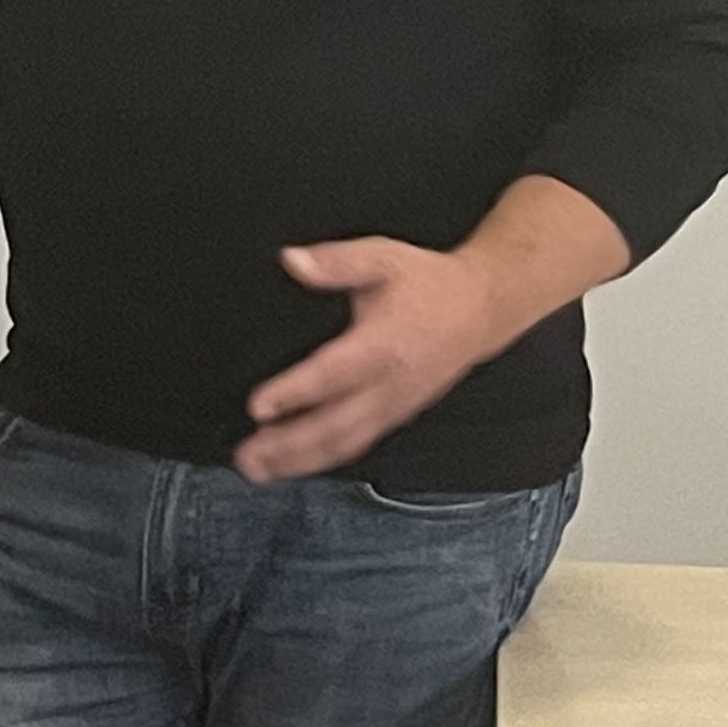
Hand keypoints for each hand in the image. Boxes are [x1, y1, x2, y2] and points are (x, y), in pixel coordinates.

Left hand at [236, 237, 498, 482]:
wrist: (480, 309)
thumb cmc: (428, 282)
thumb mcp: (383, 258)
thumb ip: (336, 262)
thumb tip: (293, 261)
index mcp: (383, 343)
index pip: (332, 375)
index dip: (294, 393)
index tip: (258, 407)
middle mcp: (390, 383)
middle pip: (334, 424)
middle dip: (288, 445)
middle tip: (246, 456)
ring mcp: (395, 405)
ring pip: (345, 442)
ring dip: (300, 460)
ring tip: (260, 468)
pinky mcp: (397, 415)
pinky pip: (357, 443)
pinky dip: (324, 458)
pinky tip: (294, 463)